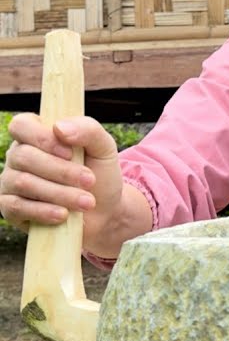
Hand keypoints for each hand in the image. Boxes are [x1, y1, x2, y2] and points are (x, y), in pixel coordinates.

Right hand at [0, 114, 122, 236]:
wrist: (105, 210)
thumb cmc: (100, 173)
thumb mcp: (103, 147)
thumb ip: (87, 129)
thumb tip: (59, 128)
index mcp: (35, 135)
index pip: (21, 125)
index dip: (43, 138)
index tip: (71, 153)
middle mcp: (18, 156)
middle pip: (24, 156)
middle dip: (62, 171)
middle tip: (90, 181)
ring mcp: (11, 182)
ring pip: (23, 183)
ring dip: (60, 193)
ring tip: (87, 202)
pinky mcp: (10, 208)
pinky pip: (16, 207)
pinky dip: (43, 211)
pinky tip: (63, 215)